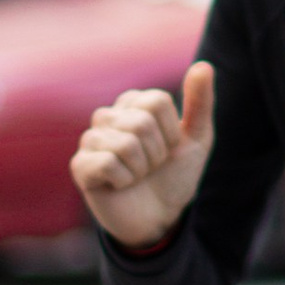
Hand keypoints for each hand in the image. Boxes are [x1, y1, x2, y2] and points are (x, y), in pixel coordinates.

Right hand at [71, 62, 215, 249]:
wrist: (160, 218)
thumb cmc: (175, 175)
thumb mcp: (197, 138)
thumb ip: (200, 102)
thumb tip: (204, 66)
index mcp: (133, 104)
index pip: (157, 101)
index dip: (171, 132)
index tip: (168, 147)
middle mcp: (108, 116)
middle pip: (142, 122)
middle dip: (157, 153)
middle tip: (151, 166)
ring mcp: (91, 141)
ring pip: (126, 144)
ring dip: (142, 169)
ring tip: (136, 176)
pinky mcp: (80, 166)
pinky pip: (107, 163)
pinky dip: (125, 181)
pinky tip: (120, 186)